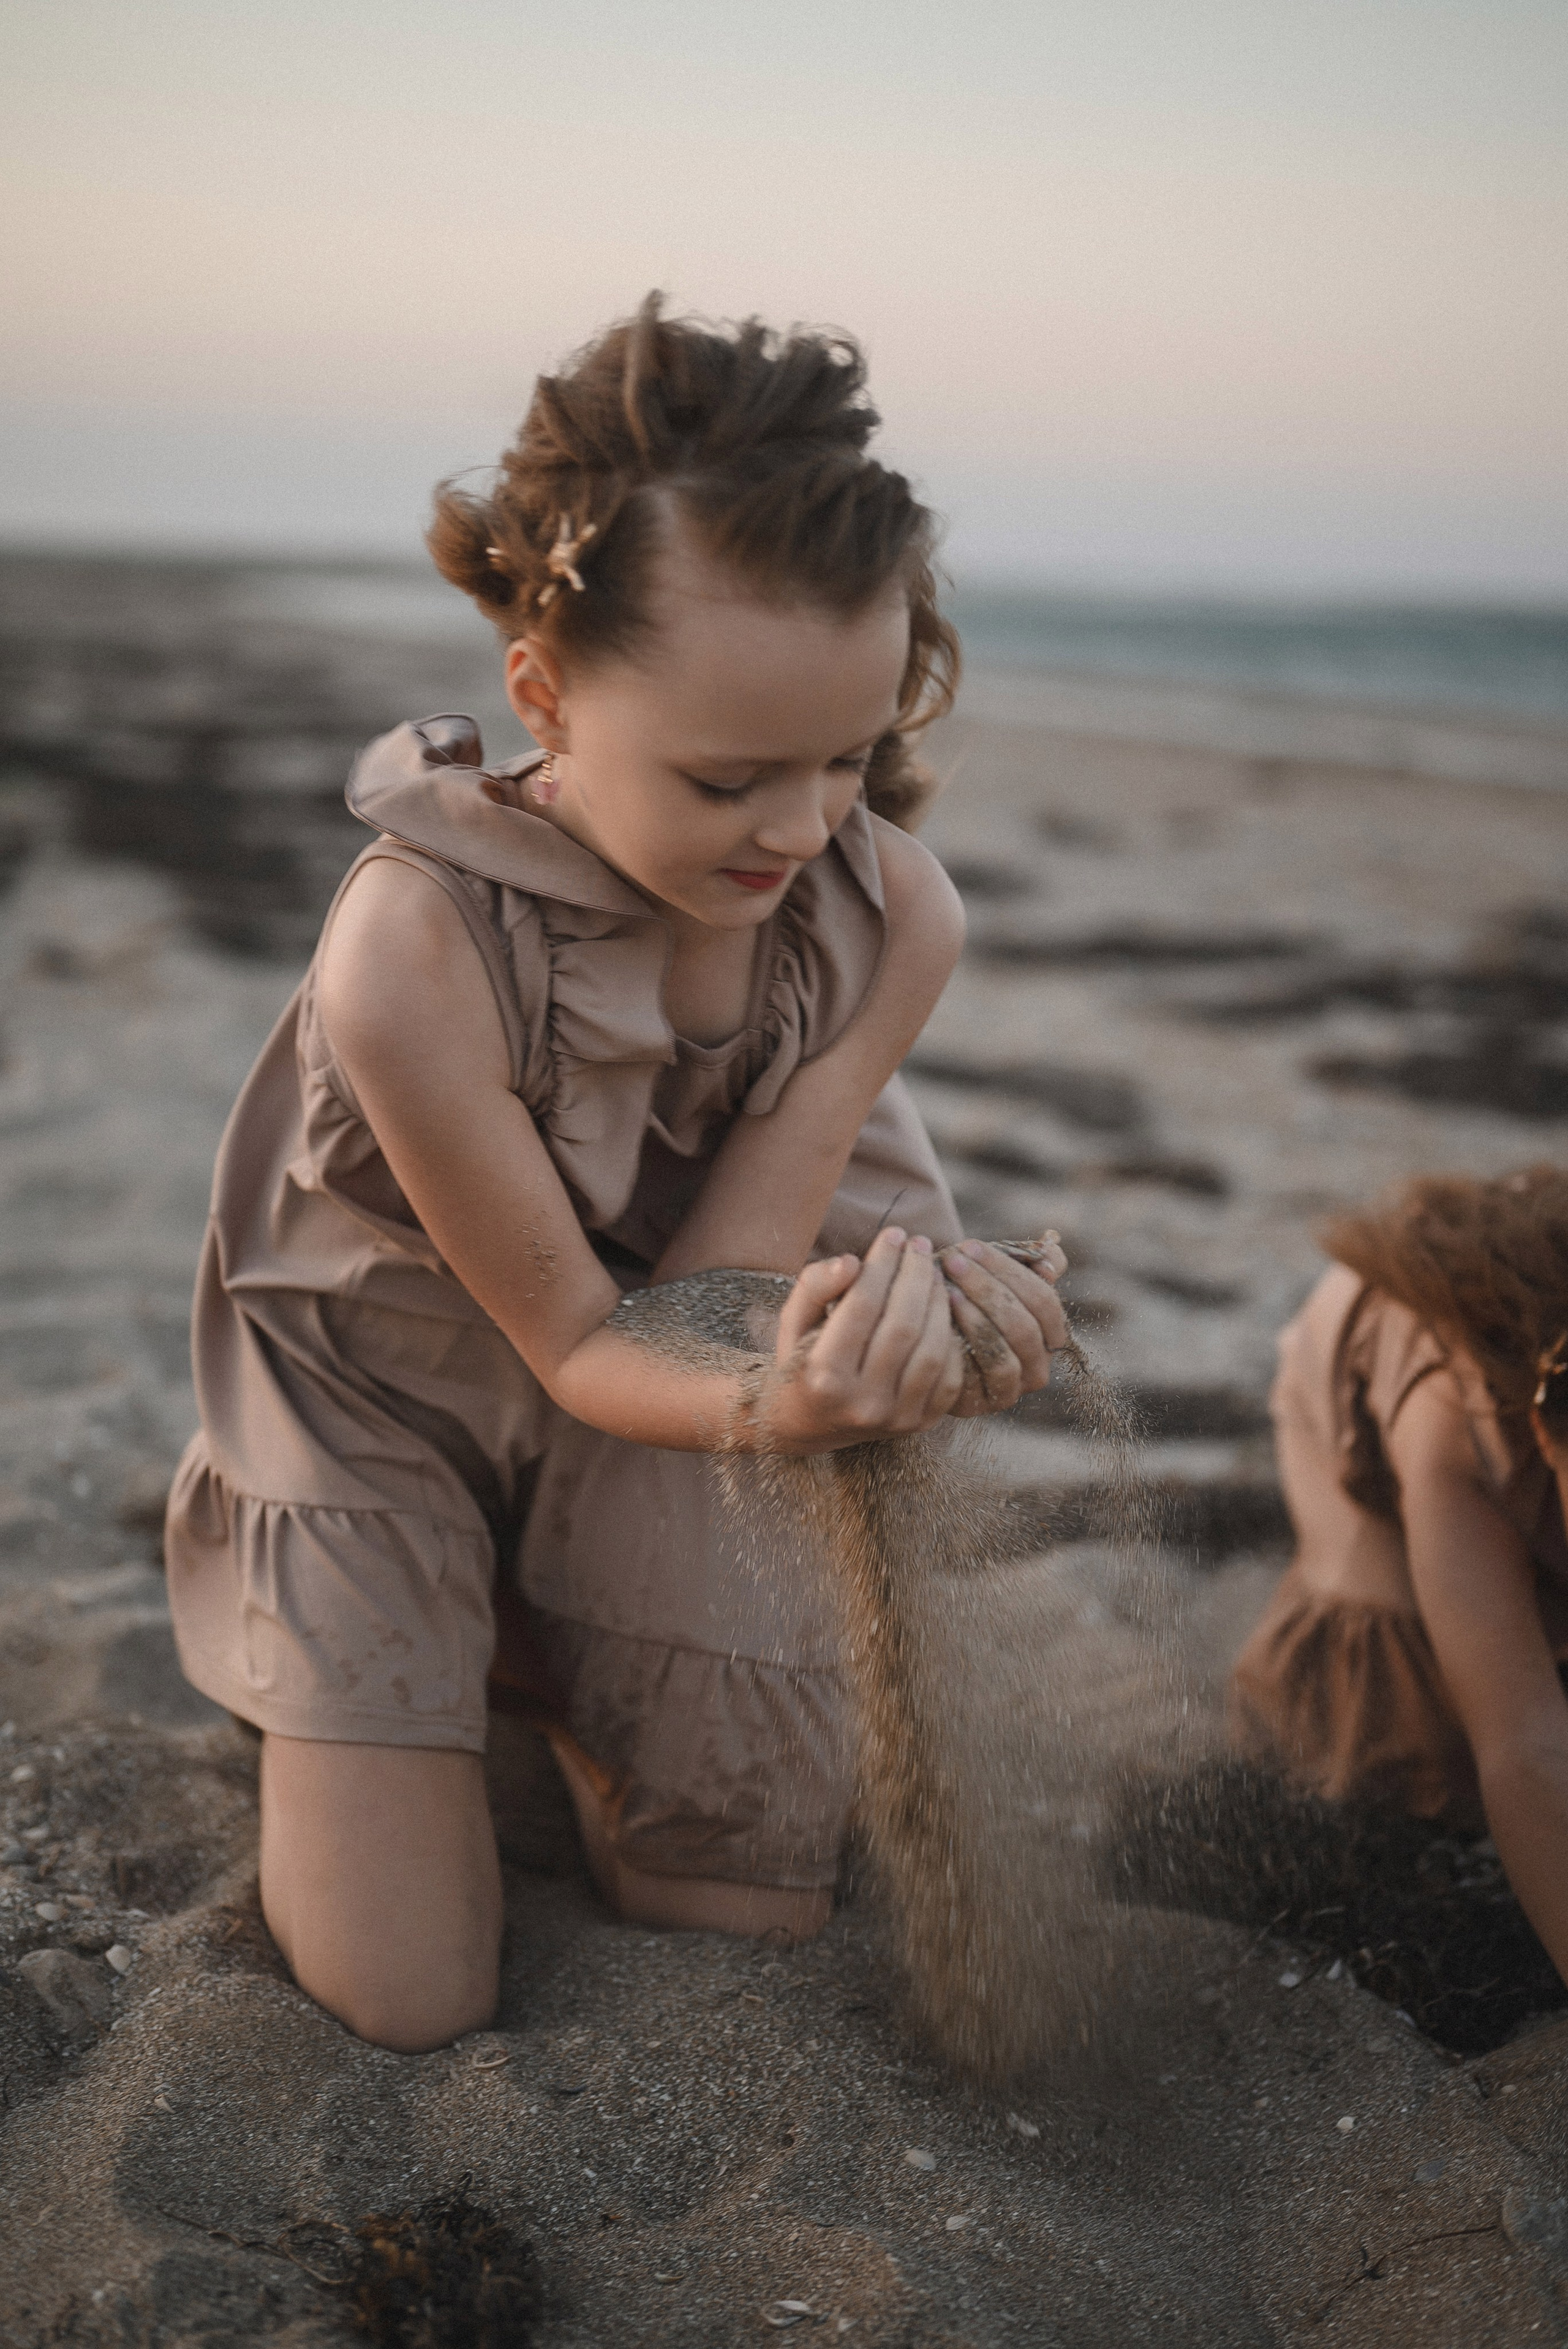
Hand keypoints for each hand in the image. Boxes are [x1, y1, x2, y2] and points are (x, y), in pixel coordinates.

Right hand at [758, 1227, 966, 1453]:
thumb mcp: (793, 1322)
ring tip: (932, 1271)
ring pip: (932, 1349)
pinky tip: (942, 1308)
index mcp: (823, 1375)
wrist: (811, 1423)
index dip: (882, 1264)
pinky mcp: (921, 1424)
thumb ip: (814, 1287)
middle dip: (915, 1275)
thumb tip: (852, 1261)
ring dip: (938, 1301)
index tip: (893, 1234)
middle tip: (920, 1244)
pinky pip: (951, 1375)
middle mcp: (862, 1402)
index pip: (862, 1306)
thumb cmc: (802, 1359)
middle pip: (902, 1325)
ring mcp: (896, 1418)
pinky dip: (951, 1338)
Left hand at [939, 1234, 1069, 1414]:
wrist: (926, 1337)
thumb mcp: (995, 1274)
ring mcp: (1011, 1390)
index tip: (970, 1245)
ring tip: (947, 1288)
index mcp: (1051, 1334)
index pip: (1044, 1301)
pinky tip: (940, 1318)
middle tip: (952, 1260)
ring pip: (1005, 1352)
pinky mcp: (979, 1405)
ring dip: (976, 1315)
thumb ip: (1029, 1257)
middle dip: (987, 1287)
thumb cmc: (967, 1298)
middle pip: (1025, 1326)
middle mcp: (1038, 1366)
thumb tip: (1050, 1242)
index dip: (1010, 1271)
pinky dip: (963, 1344)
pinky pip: (978, 1376)